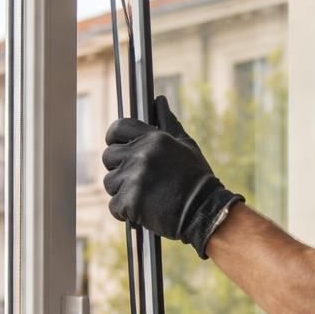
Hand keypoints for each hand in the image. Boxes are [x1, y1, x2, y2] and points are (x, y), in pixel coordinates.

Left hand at [102, 96, 244, 258]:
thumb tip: (159, 101)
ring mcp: (135, 178)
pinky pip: (114, 205)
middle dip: (119, 168)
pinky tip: (142, 211)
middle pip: (109, 156)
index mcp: (155, 139)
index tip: (118, 148)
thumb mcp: (186, 146)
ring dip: (122, 191)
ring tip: (144, 196)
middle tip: (138, 180)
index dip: (114, 138)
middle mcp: (142, 155)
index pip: (118, 128)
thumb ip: (168, 124)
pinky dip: (125, 211)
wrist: (205, 212)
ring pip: (110, 182)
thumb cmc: (197, 180)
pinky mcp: (131, 201)